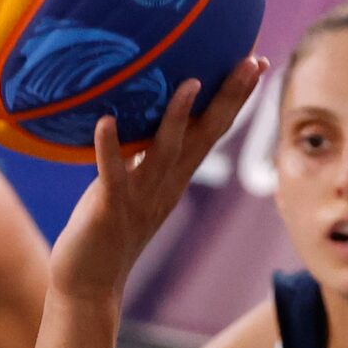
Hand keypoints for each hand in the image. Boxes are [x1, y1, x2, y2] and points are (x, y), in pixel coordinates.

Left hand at [46, 57, 267, 313]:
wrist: (89, 287)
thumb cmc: (107, 233)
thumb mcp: (134, 187)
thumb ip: (144, 155)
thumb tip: (145, 118)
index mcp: (174, 178)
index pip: (212, 130)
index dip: (236, 97)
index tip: (257, 61)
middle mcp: (165, 185)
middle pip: (205, 136)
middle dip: (229, 98)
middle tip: (252, 62)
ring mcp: (139, 197)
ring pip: (165, 152)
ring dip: (178, 118)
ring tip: (191, 82)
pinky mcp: (109, 209)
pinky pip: (112, 174)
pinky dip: (109, 148)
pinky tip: (105, 121)